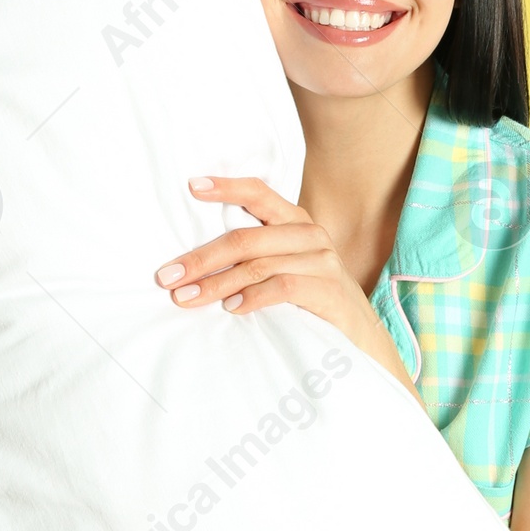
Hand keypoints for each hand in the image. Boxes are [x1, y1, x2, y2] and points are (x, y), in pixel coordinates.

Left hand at [154, 176, 422, 403]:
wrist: (363, 343)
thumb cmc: (313, 305)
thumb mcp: (285, 271)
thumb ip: (254, 257)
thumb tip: (193, 263)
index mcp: (296, 223)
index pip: (259, 193)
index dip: (225, 187)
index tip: (191, 186)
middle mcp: (310, 235)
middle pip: (245, 237)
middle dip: (201, 258)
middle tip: (166, 276)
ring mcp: (322, 262)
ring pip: (258, 264)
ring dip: (216, 284)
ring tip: (186, 298)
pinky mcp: (329, 290)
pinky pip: (282, 287)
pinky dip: (252, 298)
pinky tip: (231, 309)